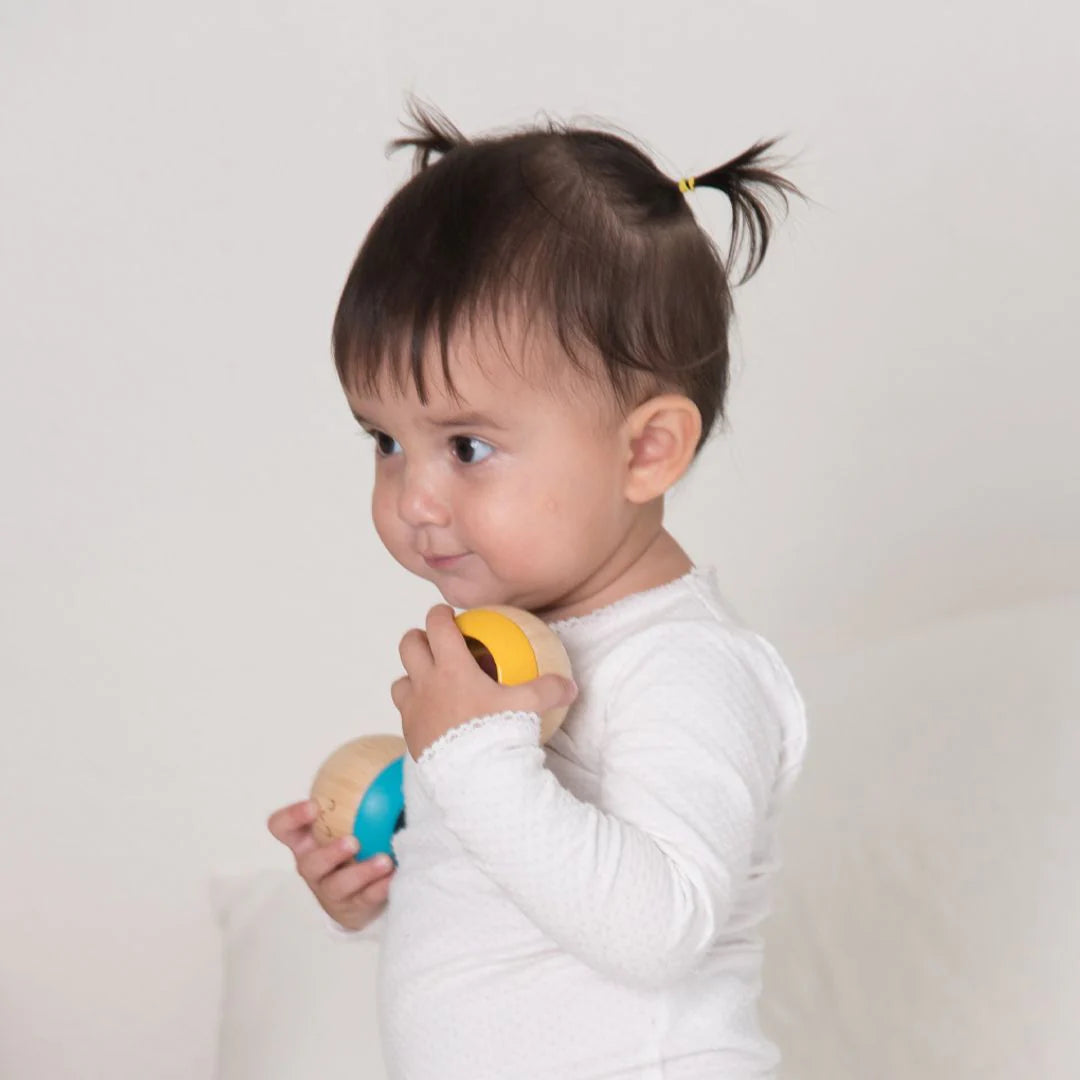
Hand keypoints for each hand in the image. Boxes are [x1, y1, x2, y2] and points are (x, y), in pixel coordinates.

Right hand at [266, 798, 394, 930]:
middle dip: (329, 853)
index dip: (292, 817)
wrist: (357, 892)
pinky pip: (365, 899)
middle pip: (308, 863)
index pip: (282, 827)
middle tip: (353, 842)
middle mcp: (311, 866)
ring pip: (338, 885)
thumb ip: (359, 788)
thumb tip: (391, 750)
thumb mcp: (347, 816)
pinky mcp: (349, 909)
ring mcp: (328, 891)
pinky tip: (397, 876)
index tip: (315, 805)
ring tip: (385, 861)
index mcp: (305, 840)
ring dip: (361, 873)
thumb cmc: (352, 840)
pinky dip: (381, 888)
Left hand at [391, 603, 577, 760]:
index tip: (447, 614)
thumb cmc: (497, 735)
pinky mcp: (409, 734)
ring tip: (430, 681)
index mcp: (452, 668)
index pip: (438, 627)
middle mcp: (426, 684)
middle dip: (419, 638)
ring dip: (412, 676)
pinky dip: (415, 707)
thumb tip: (570, 686)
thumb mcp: (528, 708)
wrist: (473, 777)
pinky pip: (405, 712)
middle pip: (409, 645)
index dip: (440, 614)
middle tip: (436, 643)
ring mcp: (414, 709)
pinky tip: (433, 716)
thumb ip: (549, 691)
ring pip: (400, 680)